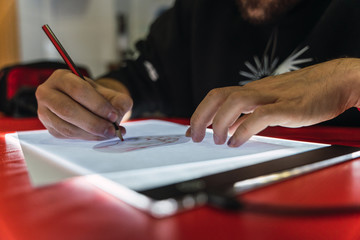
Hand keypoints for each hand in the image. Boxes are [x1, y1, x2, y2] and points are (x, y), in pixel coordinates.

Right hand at [36, 69, 132, 139]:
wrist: (87, 103)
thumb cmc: (97, 96)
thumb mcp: (111, 94)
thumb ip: (118, 102)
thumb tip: (117, 117)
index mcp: (62, 77)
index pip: (78, 90)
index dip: (97, 104)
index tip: (113, 115)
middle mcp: (48, 93)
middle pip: (68, 110)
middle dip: (94, 122)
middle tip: (112, 129)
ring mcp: (45, 112)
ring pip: (67, 126)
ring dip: (91, 133)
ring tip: (109, 133)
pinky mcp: (50, 127)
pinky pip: (68, 136)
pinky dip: (86, 138)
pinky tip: (100, 136)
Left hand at [187, 58, 359, 146]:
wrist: (337, 81)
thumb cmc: (305, 94)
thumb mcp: (272, 103)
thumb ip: (250, 115)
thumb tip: (230, 130)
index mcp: (254, 90)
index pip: (218, 95)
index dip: (201, 111)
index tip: (191, 128)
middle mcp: (259, 90)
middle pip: (220, 95)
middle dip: (201, 115)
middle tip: (195, 136)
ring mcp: (273, 97)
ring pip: (236, 101)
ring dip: (220, 121)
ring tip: (217, 140)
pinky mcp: (289, 107)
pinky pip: (261, 115)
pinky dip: (244, 129)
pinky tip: (237, 141)